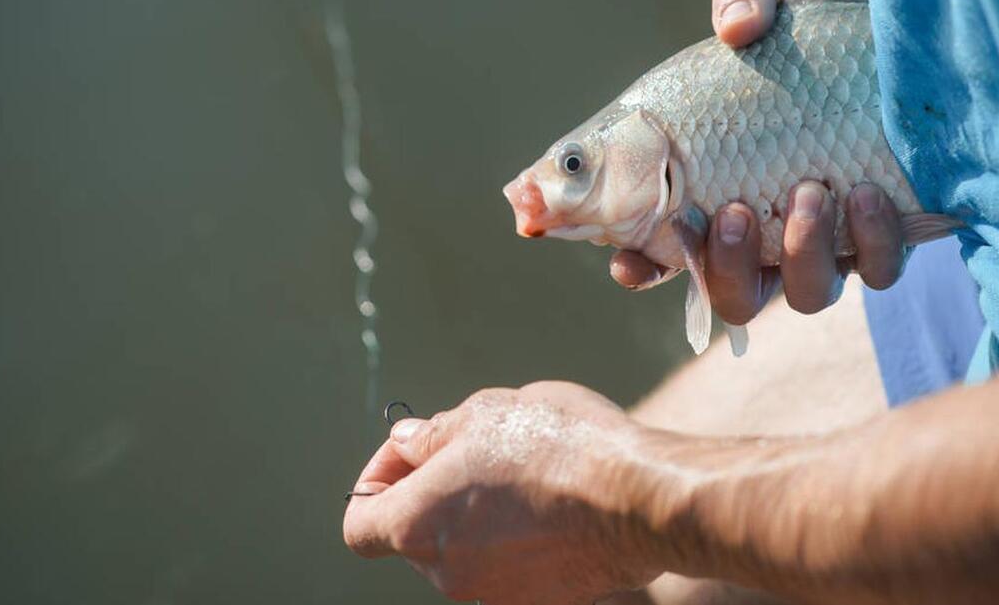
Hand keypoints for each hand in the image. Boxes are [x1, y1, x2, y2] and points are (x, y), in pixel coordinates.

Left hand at [342, 382, 665, 603]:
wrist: (639, 499)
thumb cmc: (558, 446)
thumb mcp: (484, 412)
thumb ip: (431, 435)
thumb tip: (407, 443)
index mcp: (418, 524)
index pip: (359, 522)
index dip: (376, 479)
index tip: (410, 452)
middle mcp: (446, 572)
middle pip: (415, 533)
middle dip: (434, 487)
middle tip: (478, 444)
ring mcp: (491, 594)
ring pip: (463, 547)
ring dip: (477, 509)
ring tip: (525, 468)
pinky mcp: (535, 602)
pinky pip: (506, 564)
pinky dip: (514, 535)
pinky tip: (551, 499)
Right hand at [609, 0, 905, 321]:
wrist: (899, 56)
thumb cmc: (813, 44)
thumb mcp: (770, 14)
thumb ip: (741, 3)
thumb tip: (737, 29)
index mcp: (714, 198)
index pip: (664, 255)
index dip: (641, 270)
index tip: (628, 264)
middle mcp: (767, 239)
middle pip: (734, 298)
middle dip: (728, 267)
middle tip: (734, 212)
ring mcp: (826, 248)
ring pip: (804, 295)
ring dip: (800, 252)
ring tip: (810, 191)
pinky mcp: (885, 243)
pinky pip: (878, 271)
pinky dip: (871, 241)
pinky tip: (866, 192)